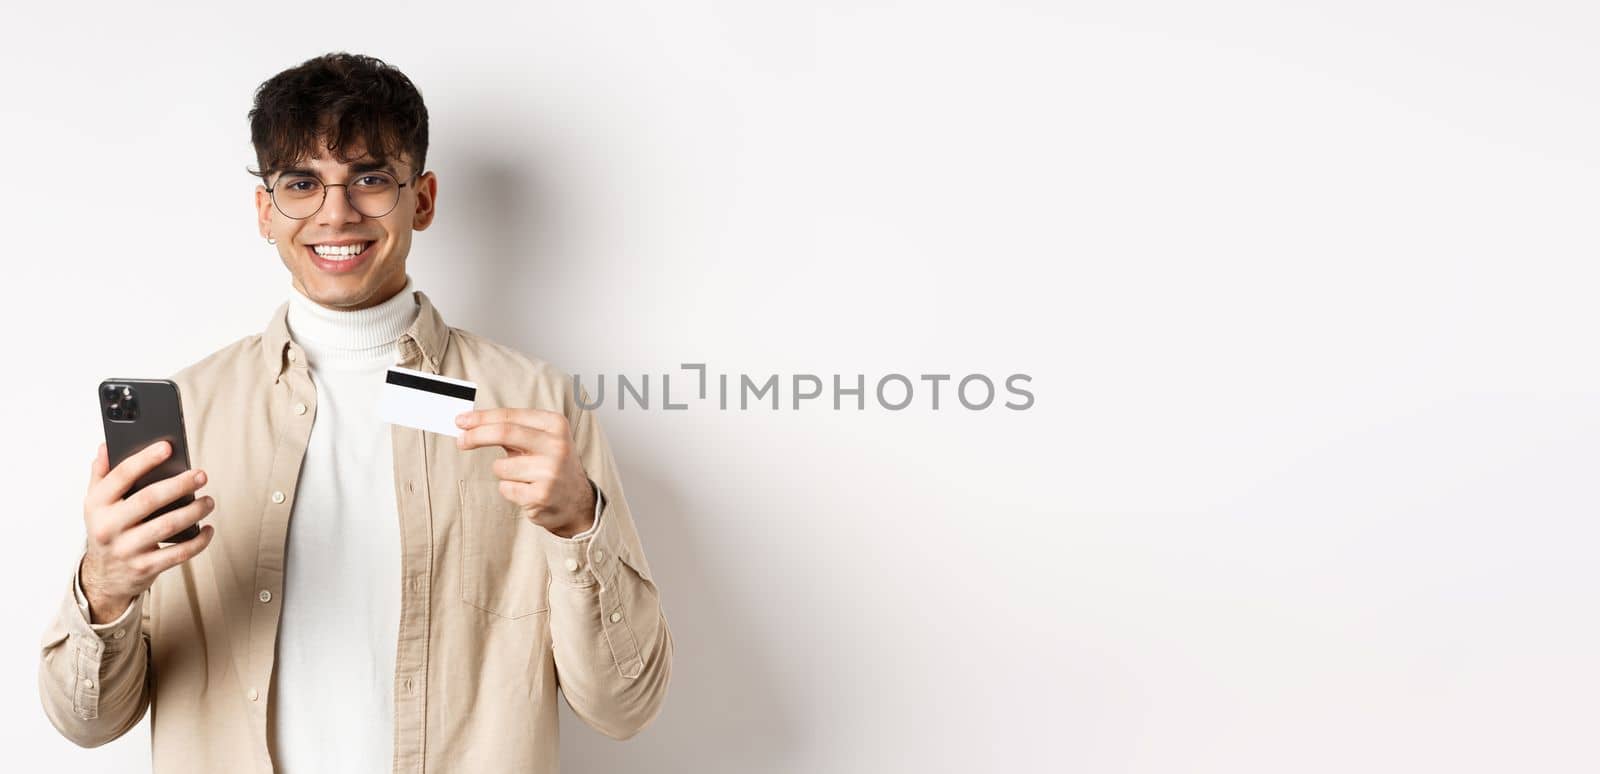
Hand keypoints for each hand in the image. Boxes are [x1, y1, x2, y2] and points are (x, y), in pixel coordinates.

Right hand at [80, 441, 215, 623]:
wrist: (103, 577)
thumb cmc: (107, 530)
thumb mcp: (95, 504)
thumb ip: (101, 475)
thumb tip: (105, 446)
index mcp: (97, 505)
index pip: (121, 476)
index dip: (144, 459)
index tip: (167, 447)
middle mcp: (109, 526)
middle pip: (149, 499)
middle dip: (179, 484)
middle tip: (201, 475)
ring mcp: (126, 549)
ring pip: (168, 525)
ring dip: (194, 511)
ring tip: (209, 501)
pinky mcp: (144, 568)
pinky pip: (178, 553)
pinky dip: (198, 541)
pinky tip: (208, 529)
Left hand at [455, 408, 595, 537]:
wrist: (578, 501)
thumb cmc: (552, 464)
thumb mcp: (541, 439)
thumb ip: (512, 429)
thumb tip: (471, 424)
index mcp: (555, 424)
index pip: (510, 416)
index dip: (481, 418)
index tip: (462, 421)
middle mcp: (556, 445)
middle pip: (504, 433)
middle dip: (476, 436)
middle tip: (461, 440)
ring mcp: (550, 472)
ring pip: (501, 466)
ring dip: (503, 472)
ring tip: (524, 476)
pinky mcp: (541, 495)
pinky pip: (505, 488)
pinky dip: (510, 489)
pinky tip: (527, 490)